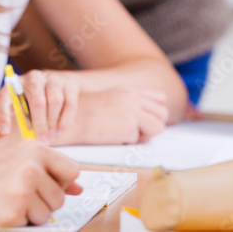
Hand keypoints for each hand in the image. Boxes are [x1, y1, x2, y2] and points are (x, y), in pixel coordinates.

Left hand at [0, 70, 80, 141]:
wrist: (57, 85)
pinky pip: (69, 103)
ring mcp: (52, 78)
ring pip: (55, 101)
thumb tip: (5, 133)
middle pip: (37, 101)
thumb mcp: (19, 106)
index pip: (4, 97)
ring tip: (51, 137)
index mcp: (15, 84)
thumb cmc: (32, 101)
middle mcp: (33, 77)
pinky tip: (59, 130)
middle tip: (41, 141)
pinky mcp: (68, 83)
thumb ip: (14, 118)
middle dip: (40, 125)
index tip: (5, 133)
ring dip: (53, 122)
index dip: (3, 115)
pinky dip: (65, 120)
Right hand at [0, 136, 82, 226]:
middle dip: (44, 199)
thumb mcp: (21, 156)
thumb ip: (51, 169)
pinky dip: (20, 218)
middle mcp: (31, 168)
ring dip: (33, 211)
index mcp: (35, 150)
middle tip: (22, 191)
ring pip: (47, 213)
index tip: (47, 182)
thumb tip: (78, 188)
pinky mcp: (14, 212)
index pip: (71, 171)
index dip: (60, 180)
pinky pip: (31, 223)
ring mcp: (22, 191)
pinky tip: (5, 205)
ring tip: (12, 197)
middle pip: (60, 197)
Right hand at [52, 86, 168, 145]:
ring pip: (158, 127)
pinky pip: (139, 140)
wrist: (69, 122)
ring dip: (143, 135)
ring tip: (122, 134)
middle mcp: (132, 97)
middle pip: (162, 114)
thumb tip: (153, 118)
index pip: (160, 99)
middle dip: (152, 126)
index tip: (146, 121)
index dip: (157, 112)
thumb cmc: (85, 117)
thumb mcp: (110, 103)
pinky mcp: (128, 124)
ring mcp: (132, 109)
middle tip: (133, 131)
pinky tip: (111, 136)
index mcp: (128, 90)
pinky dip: (128, 142)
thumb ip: (130, 105)